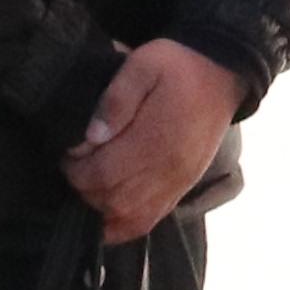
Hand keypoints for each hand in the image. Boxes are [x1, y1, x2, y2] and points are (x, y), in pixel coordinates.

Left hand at [66, 40, 242, 245]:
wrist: (221, 73)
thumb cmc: (177, 66)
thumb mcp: (143, 64)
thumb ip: (116, 98)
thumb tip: (92, 136)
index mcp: (156, 138)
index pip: (104, 172)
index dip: (76, 169)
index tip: (67, 153)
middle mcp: (167, 168)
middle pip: (113, 199)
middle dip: (84, 188)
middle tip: (73, 167)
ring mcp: (176, 182)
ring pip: (129, 216)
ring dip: (100, 208)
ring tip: (88, 185)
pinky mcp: (182, 187)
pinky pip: (148, 221)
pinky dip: (122, 225)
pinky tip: (106, 215)